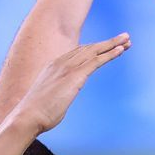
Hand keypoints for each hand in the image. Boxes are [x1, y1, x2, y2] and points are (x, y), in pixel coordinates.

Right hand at [5, 33, 129, 134]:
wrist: (27, 116)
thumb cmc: (36, 114)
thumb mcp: (48, 100)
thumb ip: (57, 95)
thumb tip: (60, 100)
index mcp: (54, 66)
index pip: (78, 53)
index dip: (95, 49)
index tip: (108, 47)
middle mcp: (61, 63)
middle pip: (89, 48)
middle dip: (108, 43)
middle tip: (124, 38)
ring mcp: (68, 68)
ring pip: (95, 51)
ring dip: (113, 45)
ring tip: (127, 40)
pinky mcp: (75, 76)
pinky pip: (96, 61)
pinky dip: (110, 54)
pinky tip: (121, 50)